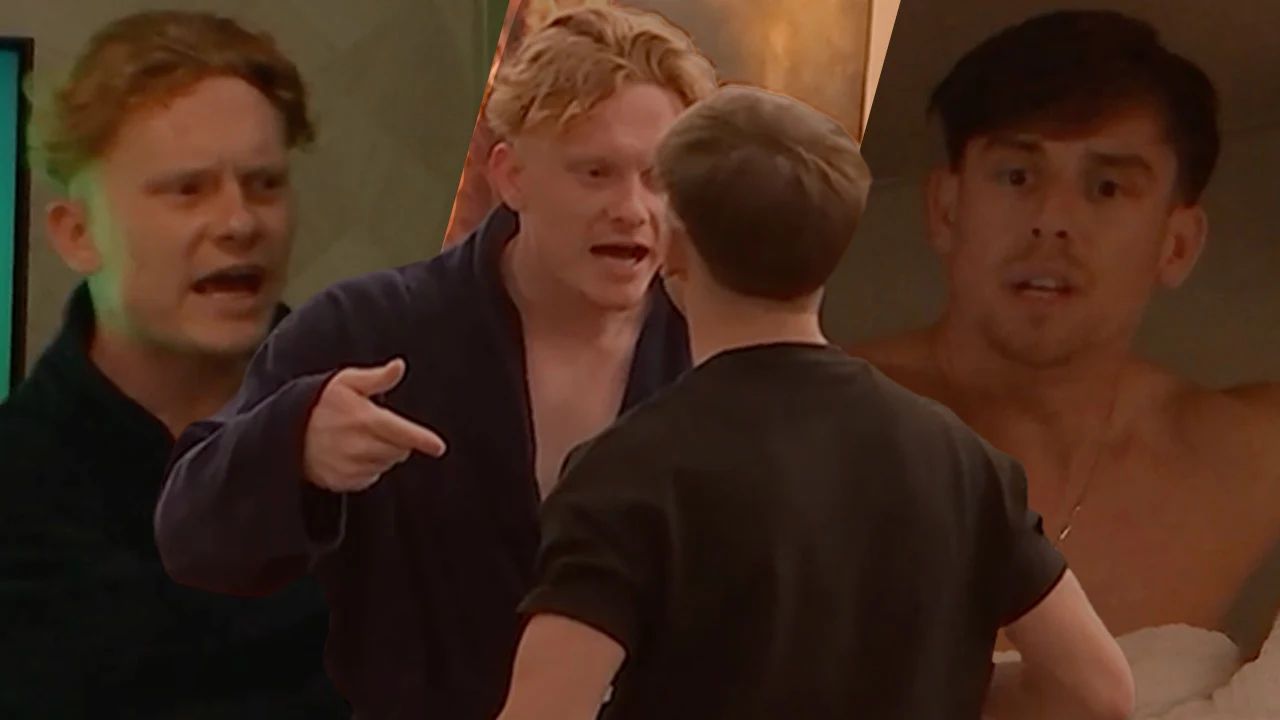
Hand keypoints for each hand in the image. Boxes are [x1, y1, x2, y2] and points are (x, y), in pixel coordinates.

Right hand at [302, 358, 445, 491]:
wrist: (287, 433)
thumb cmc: (320, 403)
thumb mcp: (346, 382)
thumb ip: (377, 377)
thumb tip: (400, 365)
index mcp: (365, 420)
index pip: (403, 433)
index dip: (423, 440)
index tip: (439, 447)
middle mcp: (359, 447)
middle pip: (400, 452)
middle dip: (398, 441)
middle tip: (379, 428)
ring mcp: (350, 467)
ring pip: (386, 465)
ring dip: (384, 455)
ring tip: (363, 439)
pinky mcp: (343, 481)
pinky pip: (371, 478)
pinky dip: (369, 468)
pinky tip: (354, 454)